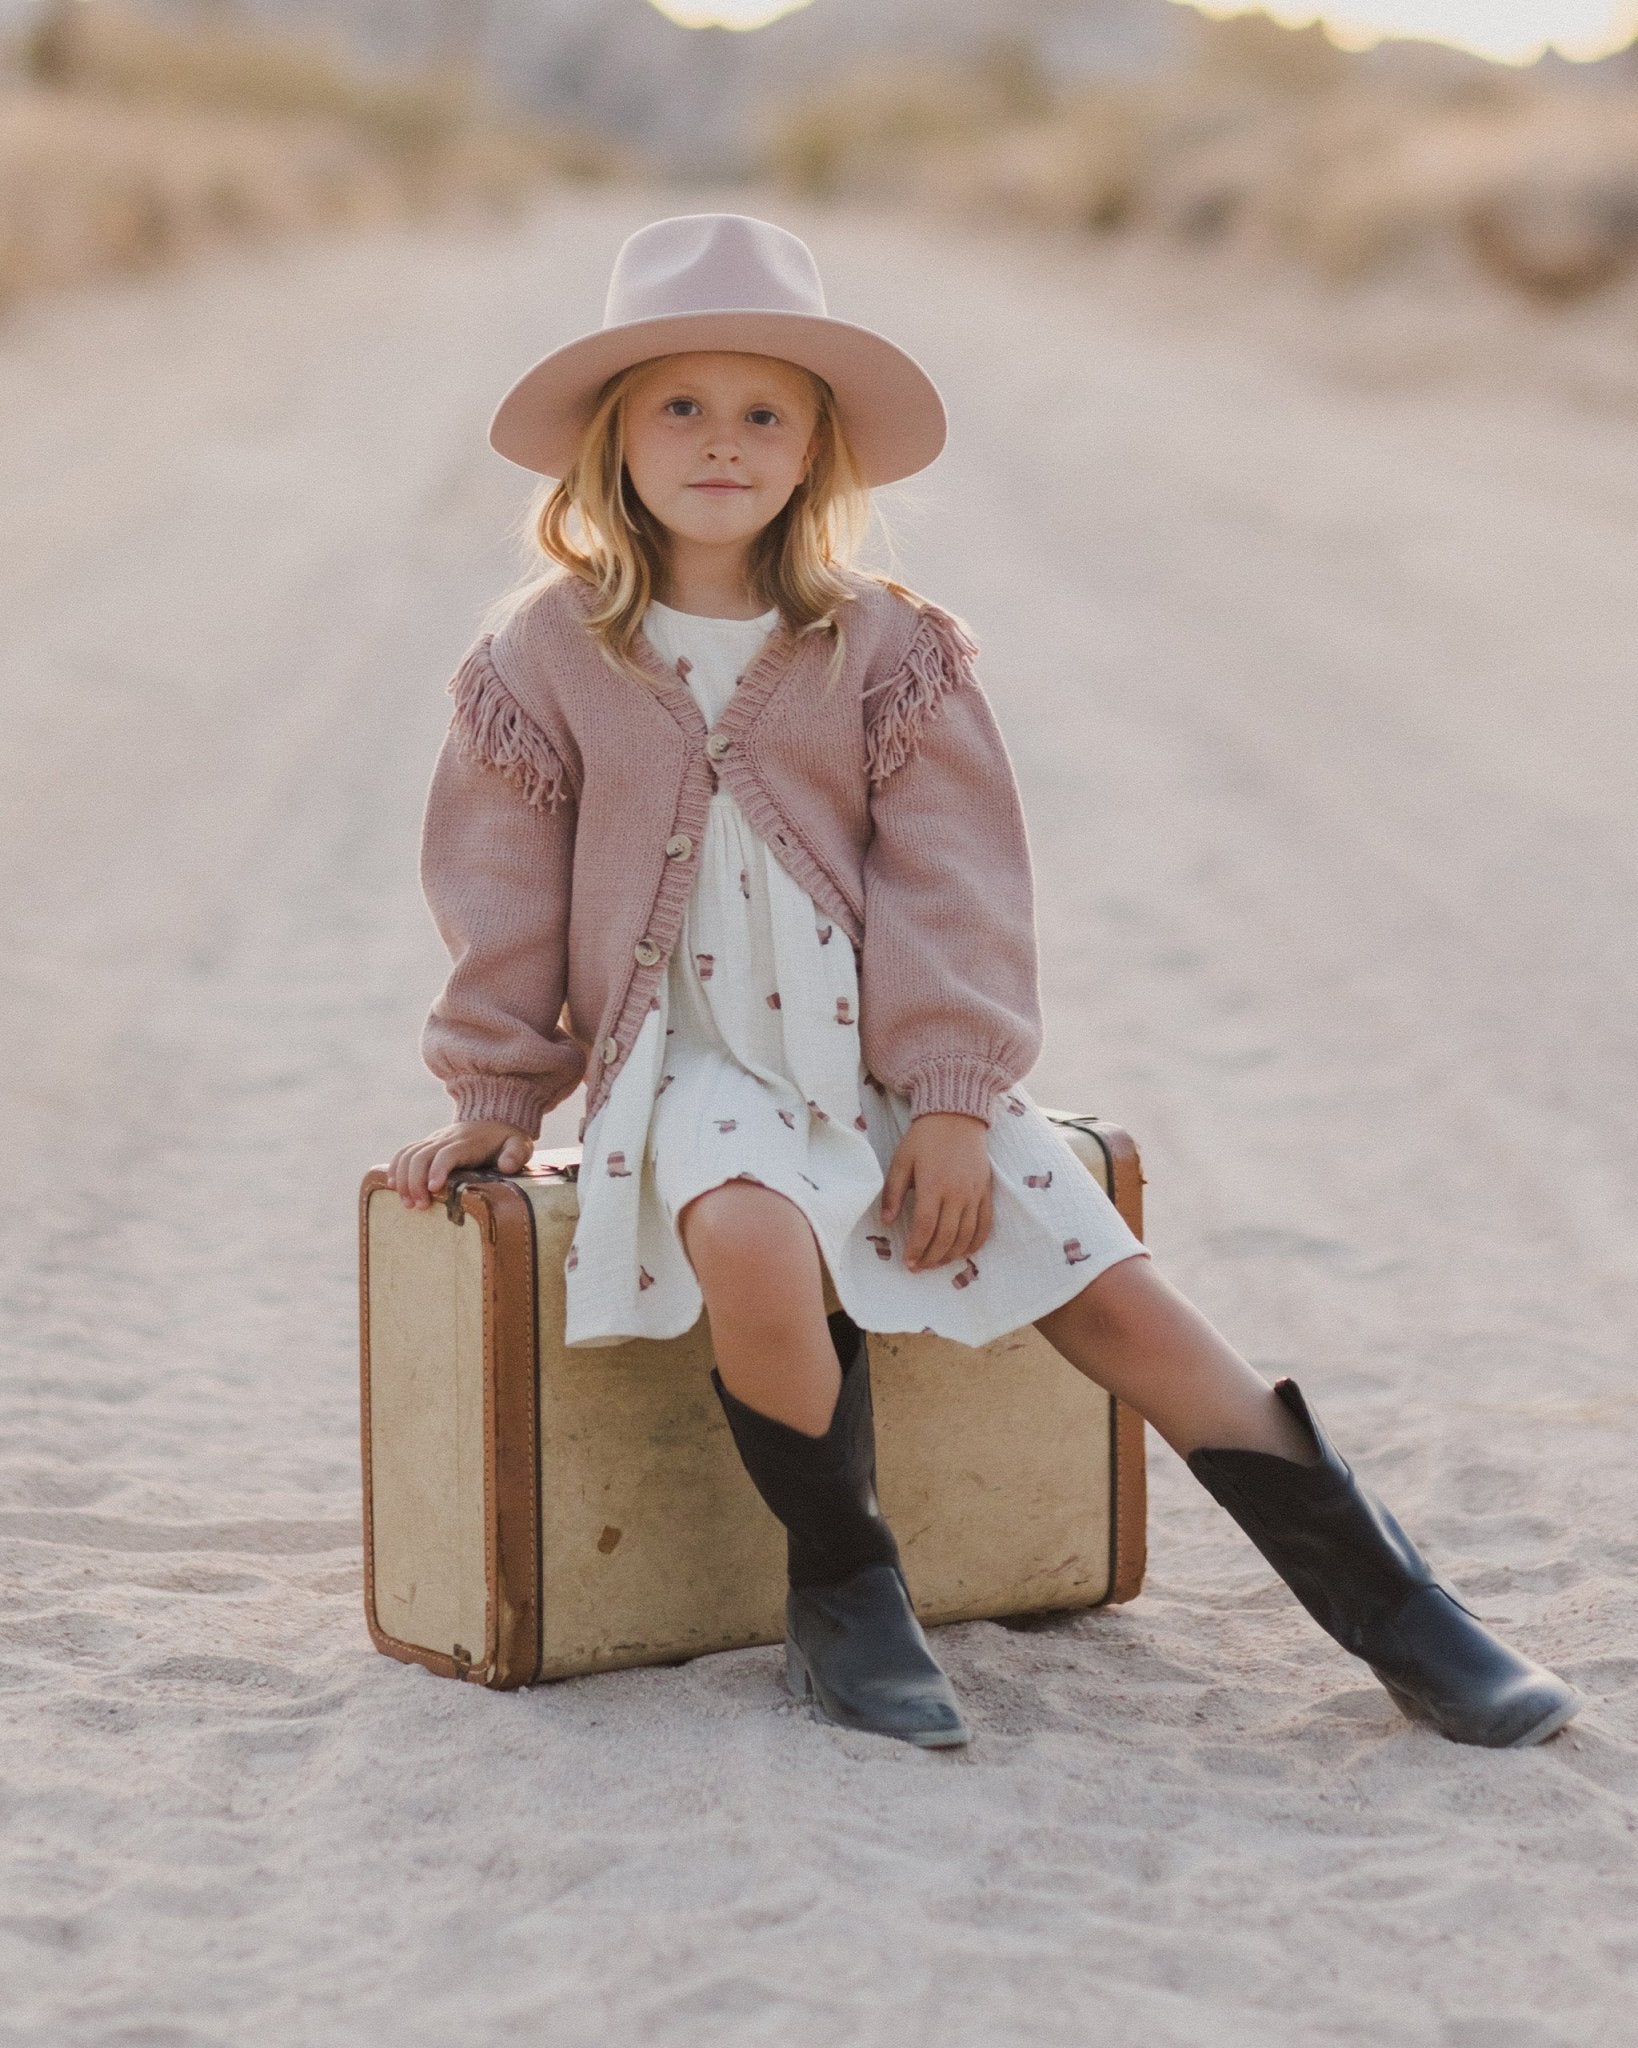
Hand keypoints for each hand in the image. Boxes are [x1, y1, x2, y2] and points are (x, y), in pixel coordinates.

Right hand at [386, 1120, 534, 1209]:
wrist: (493, 1117)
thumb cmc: (507, 1139)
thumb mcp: (519, 1143)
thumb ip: (516, 1153)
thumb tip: (506, 1166)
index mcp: (468, 1142)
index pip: (447, 1153)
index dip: (438, 1170)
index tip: (433, 1189)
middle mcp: (446, 1139)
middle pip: (421, 1155)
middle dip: (415, 1181)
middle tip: (419, 1206)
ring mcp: (434, 1140)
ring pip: (409, 1154)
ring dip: (403, 1178)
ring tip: (407, 1203)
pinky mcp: (427, 1144)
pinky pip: (405, 1152)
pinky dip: (394, 1167)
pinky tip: (392, 1186)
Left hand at [880, 1111, 992, 1271]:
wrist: (956, 1117)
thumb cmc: (924, 1139)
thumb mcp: (901, 1161)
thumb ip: (892, 1192)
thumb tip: (886, 1221)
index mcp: (933, 1185)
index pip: (925, 1227)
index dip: (916, 1248)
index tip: (907, 1262)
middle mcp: (957, 1193)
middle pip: (946, 1236)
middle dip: (931, 1257)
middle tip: (918, 1267)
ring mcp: (974, 1194)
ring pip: (966, 1235)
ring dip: (951, 1255)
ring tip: (936, 1262)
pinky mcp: (986, 1192)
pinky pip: (985, 1225)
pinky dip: (975, 1243)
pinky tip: (963, 1253)